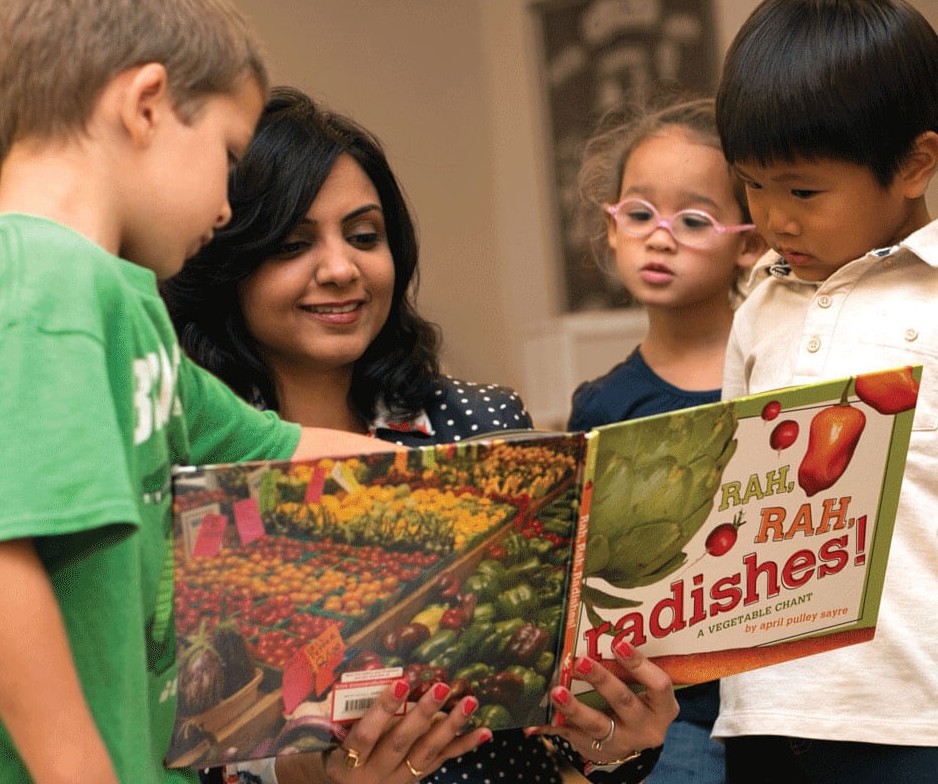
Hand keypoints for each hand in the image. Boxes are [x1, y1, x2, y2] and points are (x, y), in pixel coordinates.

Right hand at [276, 678, 490, 783]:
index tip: (400, 682)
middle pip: (400, 743)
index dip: (382, 710)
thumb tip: (353, 667)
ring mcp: (397, 780)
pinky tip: (485, 731)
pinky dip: (464, 746)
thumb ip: (334, 706)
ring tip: (470, 702)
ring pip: (426, 754)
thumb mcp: (321, 732)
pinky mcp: (414, 779)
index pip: (365, 736)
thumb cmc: (327, 749)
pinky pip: (441, 762)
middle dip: (423, 714)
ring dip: (450, 727)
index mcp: (346, 762)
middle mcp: (373, 775)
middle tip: (442, 686)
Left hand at [526, 641, 677, 763]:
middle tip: (580, 662)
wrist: (632, 744)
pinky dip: (553, 726)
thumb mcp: (645, 690)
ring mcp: (622, 742)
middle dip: (601, 680)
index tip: (618, 644)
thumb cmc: (639, 703)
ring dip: (574, 707)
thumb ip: (630, 669)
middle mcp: (646, 727)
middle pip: (623, 701)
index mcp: (663, 708)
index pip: (659, 685)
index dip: (639, 665)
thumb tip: (599, 630)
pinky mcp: (598, 751)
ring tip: (556, 691)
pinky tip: (535, 720)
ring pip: (597, 725)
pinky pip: (573, 738)